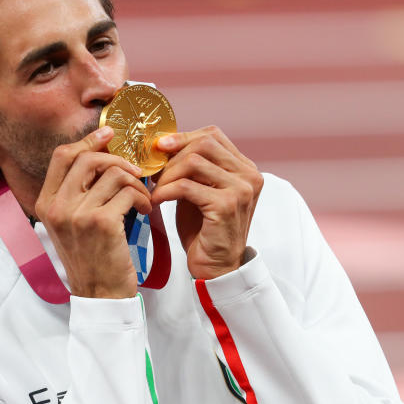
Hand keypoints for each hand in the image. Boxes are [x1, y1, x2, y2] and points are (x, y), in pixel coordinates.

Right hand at [34, 126, 151, 298]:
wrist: (100, 295)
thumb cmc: (92, 258)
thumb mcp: (72, 224)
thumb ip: (77, 194)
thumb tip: (102, 157)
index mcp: (46, 203)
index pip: (62, 156)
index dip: (88, 141)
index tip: (109, 135)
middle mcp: (57, 207)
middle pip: (88, 158)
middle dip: (117, 159)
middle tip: (135, 171)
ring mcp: (77, 214)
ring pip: (113, 174)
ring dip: (135, 183)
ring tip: (142, 198)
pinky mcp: (101, 223)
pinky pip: (128, 192)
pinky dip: (142, 198)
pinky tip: (145, 210)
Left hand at [150, 126, 262, 279]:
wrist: (216, 267)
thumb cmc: (204, 230)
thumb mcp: (199, 190)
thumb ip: (191, 168)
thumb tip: (163, 144)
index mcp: (245, 168)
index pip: (213, 135)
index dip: (183, 137)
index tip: (160, 148)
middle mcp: (249, 175)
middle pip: (204, 144)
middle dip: (173, 156)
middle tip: (154, 172)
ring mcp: (241, 190)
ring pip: (194, 162)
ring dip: (167, 174)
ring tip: (156, 189)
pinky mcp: (226, 206)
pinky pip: (187, 186)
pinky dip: (166, 191)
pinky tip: (157, 200)